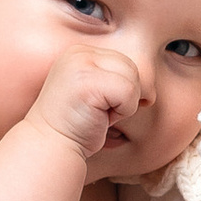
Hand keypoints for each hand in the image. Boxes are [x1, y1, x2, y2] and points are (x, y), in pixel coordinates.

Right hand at [23, 38, 152, 165]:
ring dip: (124, 105)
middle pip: (130, 67)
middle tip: (99, 113)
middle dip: (124, 96)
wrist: (50, 147)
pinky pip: (129, 92)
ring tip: (98, 115)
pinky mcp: (88, 81)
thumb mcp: (95, 93)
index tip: (99, 107)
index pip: (123, 62)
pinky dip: (122, 112)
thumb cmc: (76, 127)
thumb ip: (114, 79)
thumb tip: (150, 89)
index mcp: (79, 53)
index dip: (121, 90)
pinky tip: (99, 119)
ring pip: (132, 79)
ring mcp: (81, 65)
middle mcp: (78, 53)